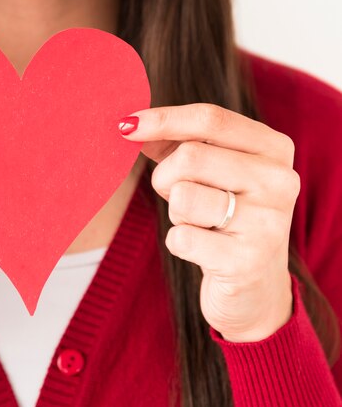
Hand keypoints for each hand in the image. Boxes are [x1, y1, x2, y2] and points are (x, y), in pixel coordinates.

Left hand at [119, 104, 298, 341]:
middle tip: (178, 196)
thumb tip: (130, 125)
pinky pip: (181, 237)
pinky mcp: (247, 262)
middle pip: (190, 157)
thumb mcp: (210, 172)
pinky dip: (179, 242)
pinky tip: (202, 249)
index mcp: (273, 149)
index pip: (211, 119)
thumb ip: (176, 142)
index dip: (163, 119)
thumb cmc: (224, 216)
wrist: (254, 287)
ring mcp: (268, 222)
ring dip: (176, 212)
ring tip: (199, 224)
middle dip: (166, 178)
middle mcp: (280, 181)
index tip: (126, 126)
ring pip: (183, 196)